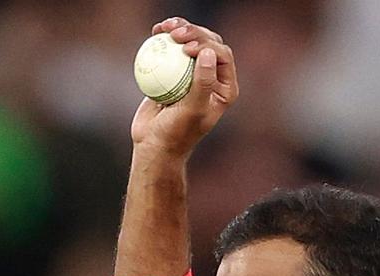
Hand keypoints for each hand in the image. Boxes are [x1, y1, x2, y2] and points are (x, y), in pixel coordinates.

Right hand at [131, 17, 238, 156]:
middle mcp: (212, 79)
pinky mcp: (175, 72)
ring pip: (191, 42)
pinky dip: (165, 37)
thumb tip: (209, 52)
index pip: (223, 55)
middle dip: (194, 32)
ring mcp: (193, 75)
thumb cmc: (176, 132)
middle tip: (175, 33)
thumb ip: (203, 83)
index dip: (207, 44)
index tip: (186, 49)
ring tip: (165, 28)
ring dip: (179, 28)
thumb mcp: (192, 110)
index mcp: (224, 89)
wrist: (155, 144)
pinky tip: (156, 31)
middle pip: (208, 43)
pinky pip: (172, 50)